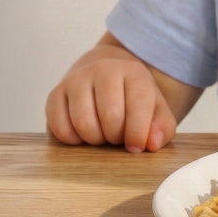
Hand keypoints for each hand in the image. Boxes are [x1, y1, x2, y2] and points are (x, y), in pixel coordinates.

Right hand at [45, 44, 178, 152]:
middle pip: (111, 117)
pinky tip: (84, 134)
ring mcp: (76, 80)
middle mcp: (103, 70)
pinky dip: (74, 140)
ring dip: (95, 140)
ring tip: (103, 133)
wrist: (106, 76)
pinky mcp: (55, 93)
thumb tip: (152, 143)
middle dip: (116, 137)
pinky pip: (61, 128)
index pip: (139, 105)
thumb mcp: (157, 110)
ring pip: (84, 124)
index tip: (137, 146)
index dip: (139, 133)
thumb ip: (162, 127)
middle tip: (118, 136)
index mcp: (133, 72)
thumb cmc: (134, 99)